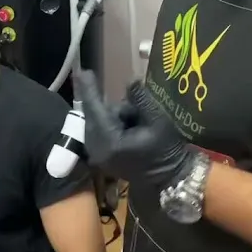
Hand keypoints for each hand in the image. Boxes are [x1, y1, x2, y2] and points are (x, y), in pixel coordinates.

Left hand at [77, 72, 195, 190]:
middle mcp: (97, 150)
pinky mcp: (101, 157)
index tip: (82, 71)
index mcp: (110, 142)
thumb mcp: (158, 121)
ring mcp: (97, 155)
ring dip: (116, 116)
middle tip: (137, 113)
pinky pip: (101, 131)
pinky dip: (113, 124)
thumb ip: (142, 100)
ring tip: (139, 124)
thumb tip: (130, 79)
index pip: (95, 110)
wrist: (168, 180)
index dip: (89, 89)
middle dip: (115, 108)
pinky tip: (131, 129)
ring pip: (99, 122)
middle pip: (96, 115)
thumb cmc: (166, 151)